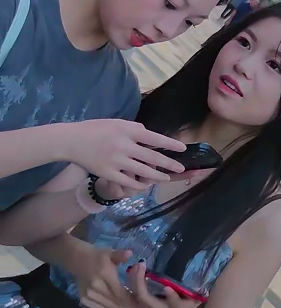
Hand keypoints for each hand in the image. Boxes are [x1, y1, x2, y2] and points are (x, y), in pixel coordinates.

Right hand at [67, 121, 187, 193]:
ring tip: (166, 178)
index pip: (154, 138)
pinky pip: (129, 182)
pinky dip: (139, 184)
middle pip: (152, 157)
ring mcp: (116, 161)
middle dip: (169, 164)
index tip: (182, 149)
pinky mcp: (108, 173)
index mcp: (127, 130)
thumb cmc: (95, 129)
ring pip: (143, 171)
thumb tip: (150, 137)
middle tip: (181, 169)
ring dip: (158, 176)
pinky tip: (146, 185)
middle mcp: (124, 145)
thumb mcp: (116, 123)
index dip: (170, 144)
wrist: (71, 140)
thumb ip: (134, 129)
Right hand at [74, 245, 140, 307]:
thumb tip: (130, 253)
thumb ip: (121, 255)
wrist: (78, 260)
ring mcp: (89, 295)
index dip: (132, 301)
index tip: (143, 303)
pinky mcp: (85, 300)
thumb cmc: (98, 256)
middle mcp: (95, 287)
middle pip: (116, 303)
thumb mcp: (110, 252)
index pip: (120, 293)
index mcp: (103, 275)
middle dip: (130, 307)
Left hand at [124, 263, 200, 307]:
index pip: (173, 303)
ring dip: (134, 278)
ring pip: (136, 294)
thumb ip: (199, 295)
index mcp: (175, 307)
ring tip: (136, 264)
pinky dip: (132, 279)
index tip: (167, 287)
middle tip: (141, 265)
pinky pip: (134, 290)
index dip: (171, 296)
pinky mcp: (142, 302)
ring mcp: (148, 306)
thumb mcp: (195, 302)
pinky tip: (133, 267)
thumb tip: (204, 290)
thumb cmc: (187, 306)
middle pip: (146, 298)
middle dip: (140, 282)